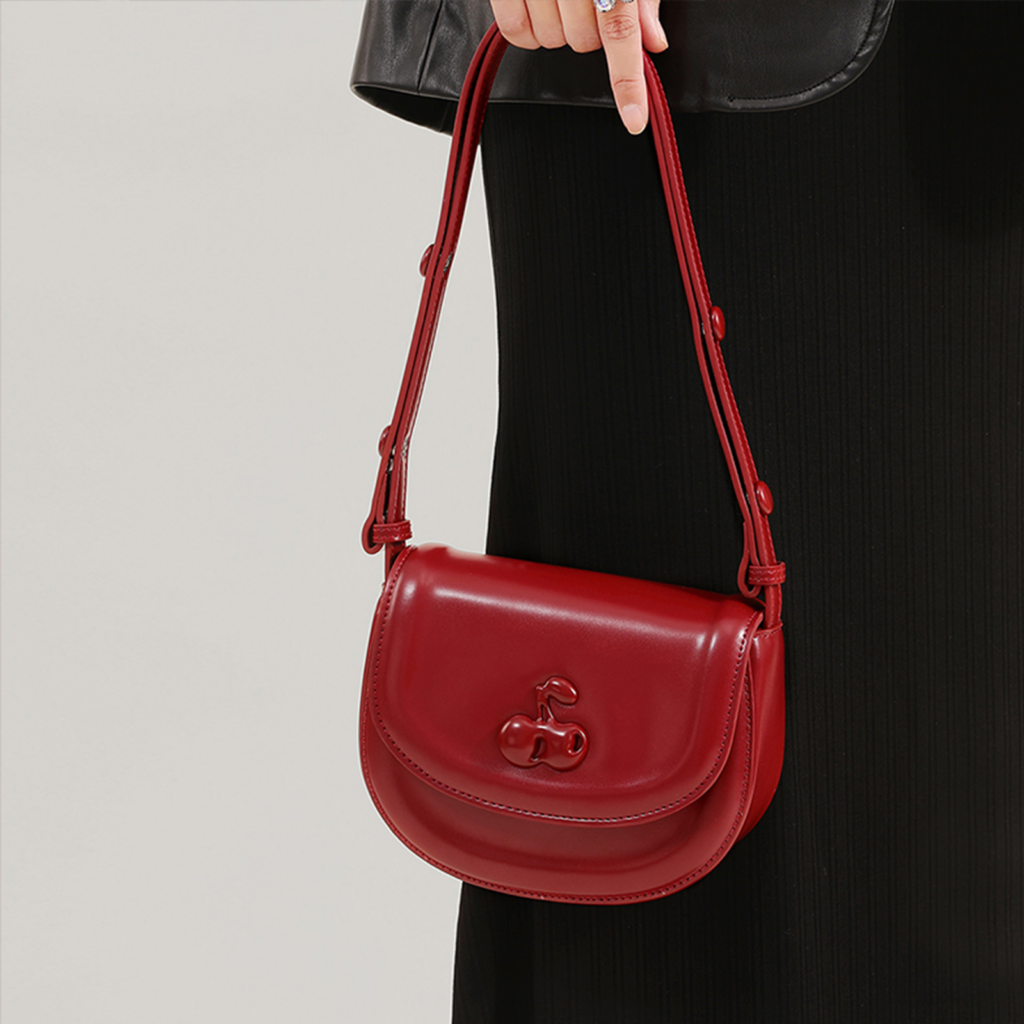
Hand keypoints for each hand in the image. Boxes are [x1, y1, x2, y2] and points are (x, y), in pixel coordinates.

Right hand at [488, 0, 668, 133]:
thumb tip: (654, 43)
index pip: (623, 35)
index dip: (628, 83)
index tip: (634, 120)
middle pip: (585, 44)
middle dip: (591, 33)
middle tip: (588, 1)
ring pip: (552, 42)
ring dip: (558, 29)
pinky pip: (515, 31)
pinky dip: (526, 31)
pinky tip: (535, 6)